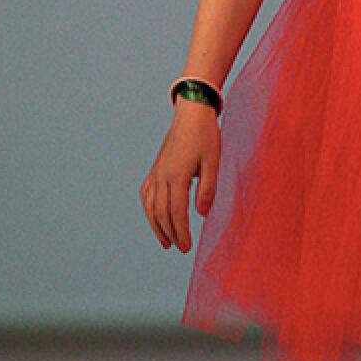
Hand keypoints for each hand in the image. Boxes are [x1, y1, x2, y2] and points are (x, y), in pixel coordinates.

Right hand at [140, 100, 220, 252]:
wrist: (192, 112)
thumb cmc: (206, 136)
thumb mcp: (213, 161)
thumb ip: (208, 188)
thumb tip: (201, 213)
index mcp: (177, 175)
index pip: (176, 212)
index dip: (181, 231)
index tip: (186, 247)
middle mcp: (162, 175)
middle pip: (161, 212)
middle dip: (170, 233)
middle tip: (180, 248)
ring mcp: (156, 171)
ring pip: (150, 205)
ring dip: (156, 225)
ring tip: (166, 241)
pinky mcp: (156, 167)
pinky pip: (146, 193)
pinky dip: (149, 209)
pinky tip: (155, 216)